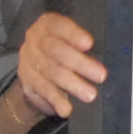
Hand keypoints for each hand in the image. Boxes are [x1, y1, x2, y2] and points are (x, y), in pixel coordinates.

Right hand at [1, 11, 103, 133]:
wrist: (33, 67)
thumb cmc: (60, 50)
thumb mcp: (69, 40)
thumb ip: (81, 44)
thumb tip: (105, 56)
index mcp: (48, 24)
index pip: (60, 26)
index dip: (74, 34)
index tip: (90, 44)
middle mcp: (35, 40)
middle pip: (57, 51)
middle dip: (80, 63)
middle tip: (101, 76)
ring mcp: (28, 60)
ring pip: (52, 72)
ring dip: (72, 84)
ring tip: (90, 95)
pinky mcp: (27, 79)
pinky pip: (43, 89)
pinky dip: (56, 100)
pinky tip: (67, 109)